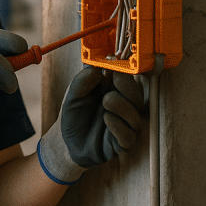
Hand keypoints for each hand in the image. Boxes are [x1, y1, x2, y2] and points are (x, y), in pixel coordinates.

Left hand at [38, 66, 145, 183]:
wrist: (69, 143)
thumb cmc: (75, 116)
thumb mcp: (72, 97)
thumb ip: (82, 82)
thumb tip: (94, 67)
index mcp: (113, 92)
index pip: (126, 78)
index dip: (123, 70)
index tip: (115, 62)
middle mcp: (123, 107)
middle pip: (136, 94)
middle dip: (127, 85)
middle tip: (115, 80)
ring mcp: (125, 125)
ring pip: (135, 114)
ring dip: (122, 105)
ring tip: (105, 102)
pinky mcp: (123, 142)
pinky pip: (128, 134)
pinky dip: (118, 125)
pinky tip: (107, 119)